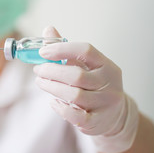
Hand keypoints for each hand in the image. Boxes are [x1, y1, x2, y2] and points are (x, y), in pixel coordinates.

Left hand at [34, 26, 138, 152]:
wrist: (115, 117)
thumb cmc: (95, 86)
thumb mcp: (86, 66)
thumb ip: (66, 50)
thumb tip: (48, 30)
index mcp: (106, 65)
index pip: (86, 50)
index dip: (62, 49)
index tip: (43, 52)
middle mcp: (109, 83)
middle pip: (77, 75)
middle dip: (52, 71)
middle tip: (38, 70)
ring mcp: (105, 104)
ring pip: (74, 95)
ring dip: (52, 87)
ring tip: (40, 82)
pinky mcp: (98, 122)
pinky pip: (75, 115)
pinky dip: (61, 108)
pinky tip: (53, 101)